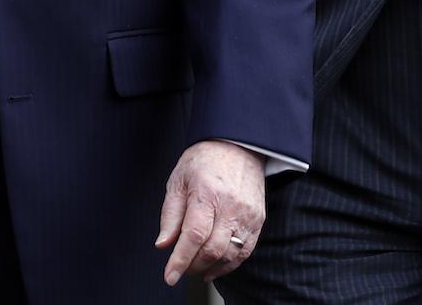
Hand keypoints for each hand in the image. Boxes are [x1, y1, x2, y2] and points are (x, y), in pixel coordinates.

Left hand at [153, 139, 265, 284]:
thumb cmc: (204, 160)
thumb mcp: (178, 180)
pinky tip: (214, 268)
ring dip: (210, 269)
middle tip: (181, 268)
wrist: (237, 145)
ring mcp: (247, 215)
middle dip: (193, 266)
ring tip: (195, 268)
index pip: (193, 236)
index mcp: (207, 193)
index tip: (170, 276)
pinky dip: (228, 265)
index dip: (180, 260)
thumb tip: (163, 244)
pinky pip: (244, 251)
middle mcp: (230, 206)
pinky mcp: (258, 220)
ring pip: (229, 255)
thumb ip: (170, 214)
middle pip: (212, 250)